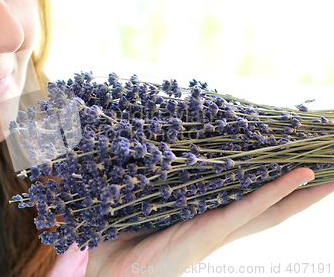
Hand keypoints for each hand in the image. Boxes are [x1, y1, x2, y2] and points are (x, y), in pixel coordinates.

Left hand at [85, 168, 333, 276]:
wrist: (110, 268)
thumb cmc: (123, 236)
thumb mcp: (149, 205)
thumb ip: (159, 188)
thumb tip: (153, 157)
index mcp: (208, 221)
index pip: (251, 203)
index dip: (278, 188)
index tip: (299, 169)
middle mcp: (221, 226)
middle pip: (272, 209)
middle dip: (303, 193)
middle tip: (329, 172)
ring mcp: (219, 229)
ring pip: (272, 208)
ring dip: (303, 190)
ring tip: (329, 174)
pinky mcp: (211, 230)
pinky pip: (250, 208)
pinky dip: (276, 191)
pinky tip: (300, 175)